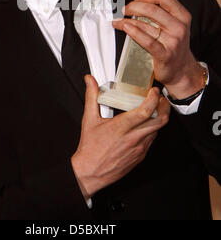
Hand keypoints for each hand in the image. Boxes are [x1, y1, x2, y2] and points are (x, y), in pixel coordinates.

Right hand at [71, 75, 169, 199]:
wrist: (91, 172)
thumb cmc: (90, 148)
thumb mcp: (89, 119)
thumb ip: (91, 96)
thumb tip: (90, 81)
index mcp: (121, 127)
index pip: (145, 111)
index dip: (153, 98)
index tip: (153, 91)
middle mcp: (133, 138)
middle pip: (160, 121)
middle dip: (164, 106)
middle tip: (161, 98)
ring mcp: (139, 148)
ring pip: (157, 130)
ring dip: (159, 118)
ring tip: (155, 109)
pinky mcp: (141, 156)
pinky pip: (152, 140)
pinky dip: (152, 129)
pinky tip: (146, 125)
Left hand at [114, 0, 203, 98]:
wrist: (181, 70)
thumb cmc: (174, 45)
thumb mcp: (174, 25)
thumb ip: (161, 12)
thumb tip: (137, 2)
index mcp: (182, 16)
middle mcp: (179, 27)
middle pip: (152, 8)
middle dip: (133, 6)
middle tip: (124, 9)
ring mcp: (173, 41)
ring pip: (145, 24)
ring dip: (126, 20)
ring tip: (118, 21)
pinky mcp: (165, 54)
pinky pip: (146, 40)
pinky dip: (133, 31)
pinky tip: (125, 27)